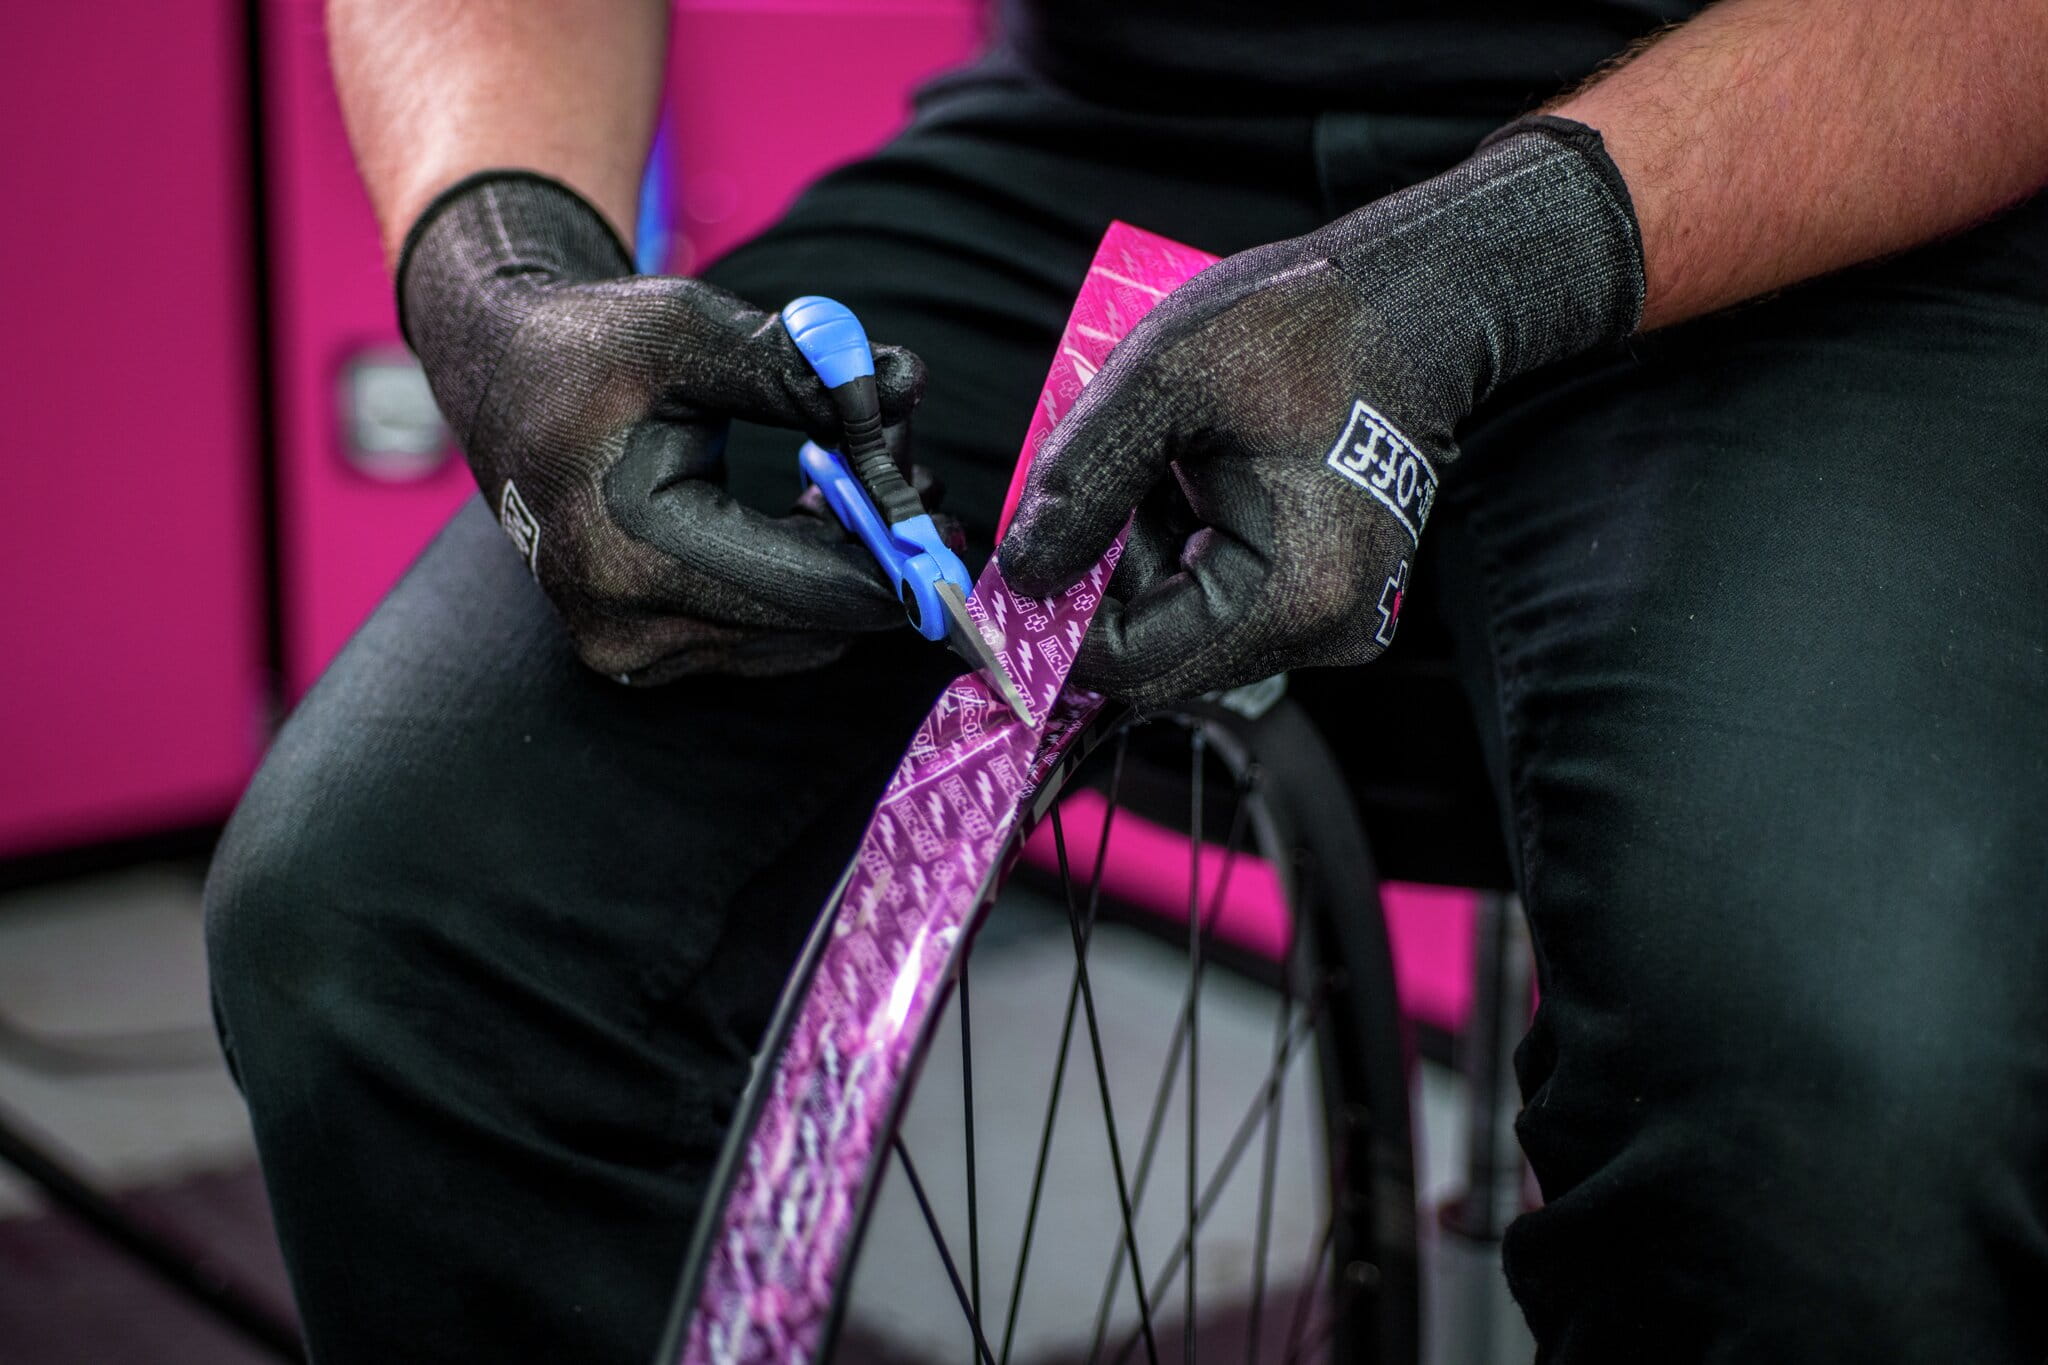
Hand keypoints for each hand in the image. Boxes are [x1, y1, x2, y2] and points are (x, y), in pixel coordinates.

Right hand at [400, 171, 928, 682]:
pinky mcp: (646, 656)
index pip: (815, 586)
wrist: (505, 382)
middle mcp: (627, 623)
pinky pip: (767, 638)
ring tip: (866, 477)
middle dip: (879, 551)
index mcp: (632, 549)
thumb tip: (900, 386)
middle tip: (916, 471)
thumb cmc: (589, 348)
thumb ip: (799, 367)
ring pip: (801, 637)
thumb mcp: (691, 329)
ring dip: (851, 569)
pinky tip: (825, 514)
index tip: (947, 506)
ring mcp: (633, 653)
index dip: (896, 552)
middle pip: (818, 619)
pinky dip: (810, 584)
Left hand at [1000, 118, 1645, 704]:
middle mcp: (1326, 631)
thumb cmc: (1307, 325)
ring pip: (1182, 628)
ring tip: (1150, 465)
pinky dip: (1177, 551)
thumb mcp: (1165, 379)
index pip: (1134, 667)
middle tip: (1078, 498)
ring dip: (1135, 562)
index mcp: (1294, 592)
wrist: (1416, 302)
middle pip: (1158, 656)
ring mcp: (1333, 619)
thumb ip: (1082, 481)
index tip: (1011, 566)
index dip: (1057, 627)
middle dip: (1098, 586)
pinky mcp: (1325, 596)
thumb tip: (1021, 572)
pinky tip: (1184, 479)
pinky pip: (1219, 602)